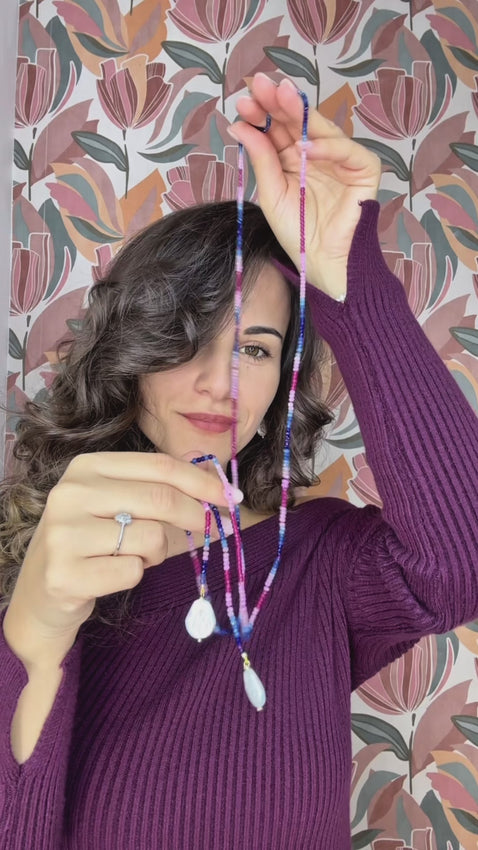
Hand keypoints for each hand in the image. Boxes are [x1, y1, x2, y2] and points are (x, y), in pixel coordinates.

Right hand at [6, 452, 238, 645]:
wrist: (40, 595)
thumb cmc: (88, 543)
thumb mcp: (115, 502)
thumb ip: (156, 485)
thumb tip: (212, 472)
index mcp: (86, 467)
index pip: (159, 466)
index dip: (202, 481)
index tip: (231, 496)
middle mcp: (70, 493)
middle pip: (160, 499)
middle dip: (198, 515)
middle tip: (214, 527)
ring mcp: (64, 534)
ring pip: (151, 537)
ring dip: (156, 553)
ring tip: (133, 556)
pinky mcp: (65, 573)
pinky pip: (132, 571)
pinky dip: (134, 575)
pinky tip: (111, 575)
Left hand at [229, 73, 381, 298]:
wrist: (323, 263)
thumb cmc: (298, 234)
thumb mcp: (271, 194)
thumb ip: (261, 159)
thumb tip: (239, 125)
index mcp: (292, 159)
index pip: (277, 128)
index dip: (261, 113)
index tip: (243, 100)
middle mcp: (316, 154)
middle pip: (296, 122)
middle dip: (277, 103)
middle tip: (260, 86)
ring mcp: (340, 159)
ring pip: (320, 128)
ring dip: (299, 112)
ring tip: (279, 99)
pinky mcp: (363, 169)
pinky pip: (346, 151)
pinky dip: (327, 147)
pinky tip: (305, 147)